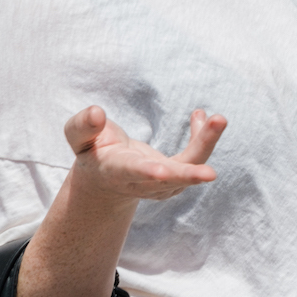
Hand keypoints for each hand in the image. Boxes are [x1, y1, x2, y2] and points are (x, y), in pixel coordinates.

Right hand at [64, 105, 226, 205]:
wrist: (105, 180)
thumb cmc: (91, 151)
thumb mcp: (78, 137)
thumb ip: (83, 126)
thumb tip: (97, 112)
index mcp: (114, 171)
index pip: (131, 172)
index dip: (146, 172)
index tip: (161, 171)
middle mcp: (141, 182)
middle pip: (168, 181)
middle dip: (188, 175)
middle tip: (210, 174)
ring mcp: (161, 184)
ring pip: (187, 168)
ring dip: (206, 145)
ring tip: (219, 119)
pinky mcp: (175, 175)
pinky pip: (194, 158)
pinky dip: (202, 137)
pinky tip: (201, 116)